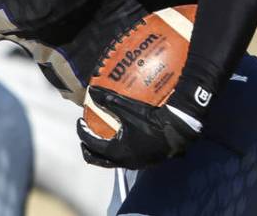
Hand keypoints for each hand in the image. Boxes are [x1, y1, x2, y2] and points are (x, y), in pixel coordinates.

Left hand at [77, 86, 200, 169]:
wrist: (177, 130)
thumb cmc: (151, 120)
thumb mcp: (128, 109)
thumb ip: (109, 102)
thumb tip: (93, 92)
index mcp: (117, 151)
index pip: (92, 143)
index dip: (82, 132)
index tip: (80, 121)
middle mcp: (123, 161)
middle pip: (97, 159)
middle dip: (87, 148)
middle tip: (84, 135)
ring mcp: (134, 164)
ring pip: (110, 161)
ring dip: (101, 151)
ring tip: (97, 138)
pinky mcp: (143, 162)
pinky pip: (122, 159)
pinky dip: (114, 151)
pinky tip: (117, 139)